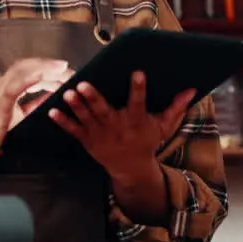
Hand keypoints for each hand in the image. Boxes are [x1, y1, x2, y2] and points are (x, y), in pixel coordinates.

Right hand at [0, 58, 69, 173]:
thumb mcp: (16, 120)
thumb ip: (31, 107)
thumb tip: (50, 98)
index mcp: (4, 89)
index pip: (27, 71)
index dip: (46, 69)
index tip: (65, 71)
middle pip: (27, 66)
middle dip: (49, 66)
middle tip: (70, 69)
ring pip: (22, 71)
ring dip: (44, 68)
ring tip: (63, 68)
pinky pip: (15, 86)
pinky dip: (30, 78)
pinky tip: (44, 75)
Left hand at [49, 71, 194, 178]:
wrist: (131, 168)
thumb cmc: (147, 142)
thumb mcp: (164, 126)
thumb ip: (176, 107)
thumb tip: (192, 89)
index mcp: (136, 121)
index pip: (138, 102)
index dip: (138, 88)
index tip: (137, 73)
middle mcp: (117, 127)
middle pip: (104, 110)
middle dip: (93, 98)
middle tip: (83, 84)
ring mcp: (101, 134)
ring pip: (87, 118)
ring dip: (76, 106)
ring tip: (67, 93)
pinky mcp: (88, 140)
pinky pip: (74, 130)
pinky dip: (63, 122)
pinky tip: (50, 111)